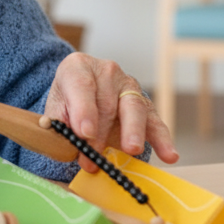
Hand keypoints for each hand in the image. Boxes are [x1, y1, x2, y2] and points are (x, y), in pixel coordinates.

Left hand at [42, 53, 177, 170]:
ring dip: (132, 132)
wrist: (81, 93)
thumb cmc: (66, 102)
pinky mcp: (145, 104)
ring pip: (134, 108)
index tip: (83, 132)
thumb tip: (73, 144)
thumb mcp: (54, 109)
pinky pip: (154, 121)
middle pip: (107, 102)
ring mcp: (128, 86)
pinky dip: (162, 139)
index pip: (81, 86)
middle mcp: (106, 71)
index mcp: (78, 67)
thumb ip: (60, 125)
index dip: (83, 109)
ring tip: (132, 150)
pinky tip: (169, 155)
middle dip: (100, 134)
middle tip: (94, 157)